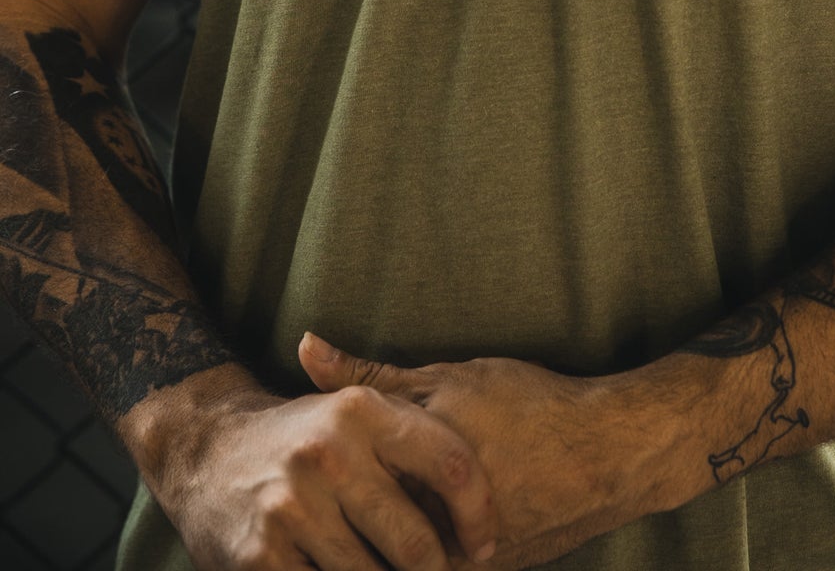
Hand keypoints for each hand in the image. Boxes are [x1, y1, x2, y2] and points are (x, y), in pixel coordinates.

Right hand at [155, 378, 498, 570]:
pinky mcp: (261, 557)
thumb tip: (494, 472)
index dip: (479, 514)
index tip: (486, 545)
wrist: (208, 449)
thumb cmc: (304, 437)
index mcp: (362, 411)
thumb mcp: (355, 412)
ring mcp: (291, 507)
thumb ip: (415, 436)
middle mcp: (328, 453)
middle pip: (416, 542)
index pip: (450, 464)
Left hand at [298, 334, 665, 569]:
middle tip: (310, 511)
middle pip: (358, 531)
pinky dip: (419, 558)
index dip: (313, 482)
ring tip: (347, 532)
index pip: (338, 486)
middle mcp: (428, 522)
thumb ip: (370, 376)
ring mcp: (457, 557)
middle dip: (332, 526)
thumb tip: (304, 348)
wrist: (604, 453)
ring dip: (370, 545)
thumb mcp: (446, 379)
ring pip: (392, 559)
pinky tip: (400, 540)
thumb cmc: (526, 405)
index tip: (287, 478)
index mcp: (410, 470)